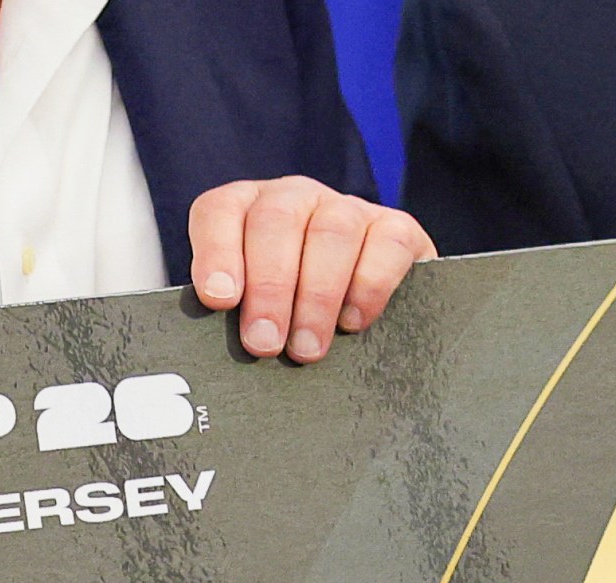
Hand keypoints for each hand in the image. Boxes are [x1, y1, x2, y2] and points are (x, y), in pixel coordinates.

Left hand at [189, 178, 436, 363]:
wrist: (372, 314)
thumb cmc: (297, 319)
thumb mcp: (260, 312)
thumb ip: (239, 316)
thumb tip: (230, 351)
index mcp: (247, 210)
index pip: (220, 211)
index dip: (217, 252)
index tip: (219, 300)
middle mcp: (295, 198)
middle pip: (276, 221)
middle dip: (269, 287)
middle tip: (264, 344)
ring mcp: (348, 208)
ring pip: (331, 232)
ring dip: (316, 296)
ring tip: (307, 349)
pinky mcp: (398, 229)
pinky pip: (386, 246)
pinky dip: (368, 287)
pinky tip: (352, 323)